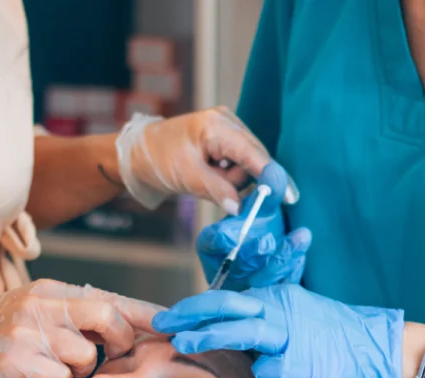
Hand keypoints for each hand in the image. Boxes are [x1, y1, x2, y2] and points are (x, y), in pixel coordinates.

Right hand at [0, 279, 162, 377]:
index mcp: (52, 290)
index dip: (145, 313)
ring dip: (82, 367)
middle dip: (119, 340)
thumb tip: (127, 327)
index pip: (111, 297)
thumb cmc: (2, 331)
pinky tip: (40, 376)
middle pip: (106, 316)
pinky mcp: (18, 360)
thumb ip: (77, 314)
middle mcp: (43, 305)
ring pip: (85, 354)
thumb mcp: (38, 310)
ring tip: (59, 365)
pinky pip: (61, 377)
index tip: (172, 323)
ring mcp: (29, 332)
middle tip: (111, 352)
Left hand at [114, 108, 298, 212]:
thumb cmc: (157, 159)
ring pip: (246, 165)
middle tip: (219, 191)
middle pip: (254, 158)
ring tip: (204, 179)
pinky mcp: (223, 142)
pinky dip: (226, 176)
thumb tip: (240, 207)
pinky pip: (237, 164)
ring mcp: (226, 130)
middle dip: (240, 180)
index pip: (253, 153)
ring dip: (230, 180)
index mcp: (217, 125)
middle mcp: (226, 122)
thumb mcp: (186, 177)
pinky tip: (210, 176)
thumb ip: (217, 190)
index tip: (288, 196)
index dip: (271, 175)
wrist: (136, 155)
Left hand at [152, 286, 404, 377]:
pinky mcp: (303, 362)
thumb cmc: (329, 337)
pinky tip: (254, 374)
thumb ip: (259, 320)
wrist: (374, 350)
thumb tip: (219, 327)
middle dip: (190, 315)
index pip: (225, 298)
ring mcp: (291, 336)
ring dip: (211, 336)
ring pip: (245, 330)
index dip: (192, 307)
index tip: (168, 318)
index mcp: (274, 299)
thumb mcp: (291, 316)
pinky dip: (262, 370)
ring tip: (184, 344)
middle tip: (162, 325)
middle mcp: (280, 312)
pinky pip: (274, 366)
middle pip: (227, 306)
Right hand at [196, 162, 311, 289]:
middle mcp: (226, 269)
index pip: (212, 243)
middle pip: (237, 265)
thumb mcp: (263, 209)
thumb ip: (269, 192)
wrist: (273, 255)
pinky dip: (293, 270)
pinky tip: (303, 254)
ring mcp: (247, 287)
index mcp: (213, 246)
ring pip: (261, 280)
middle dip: (252, 254)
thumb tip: (274, 168)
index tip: (232, 235)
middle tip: (267, 241)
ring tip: (301, 236)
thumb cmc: (260, 228)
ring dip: (280, 259)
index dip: (221, 240)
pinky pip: (281, 287)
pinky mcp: (269, 297)